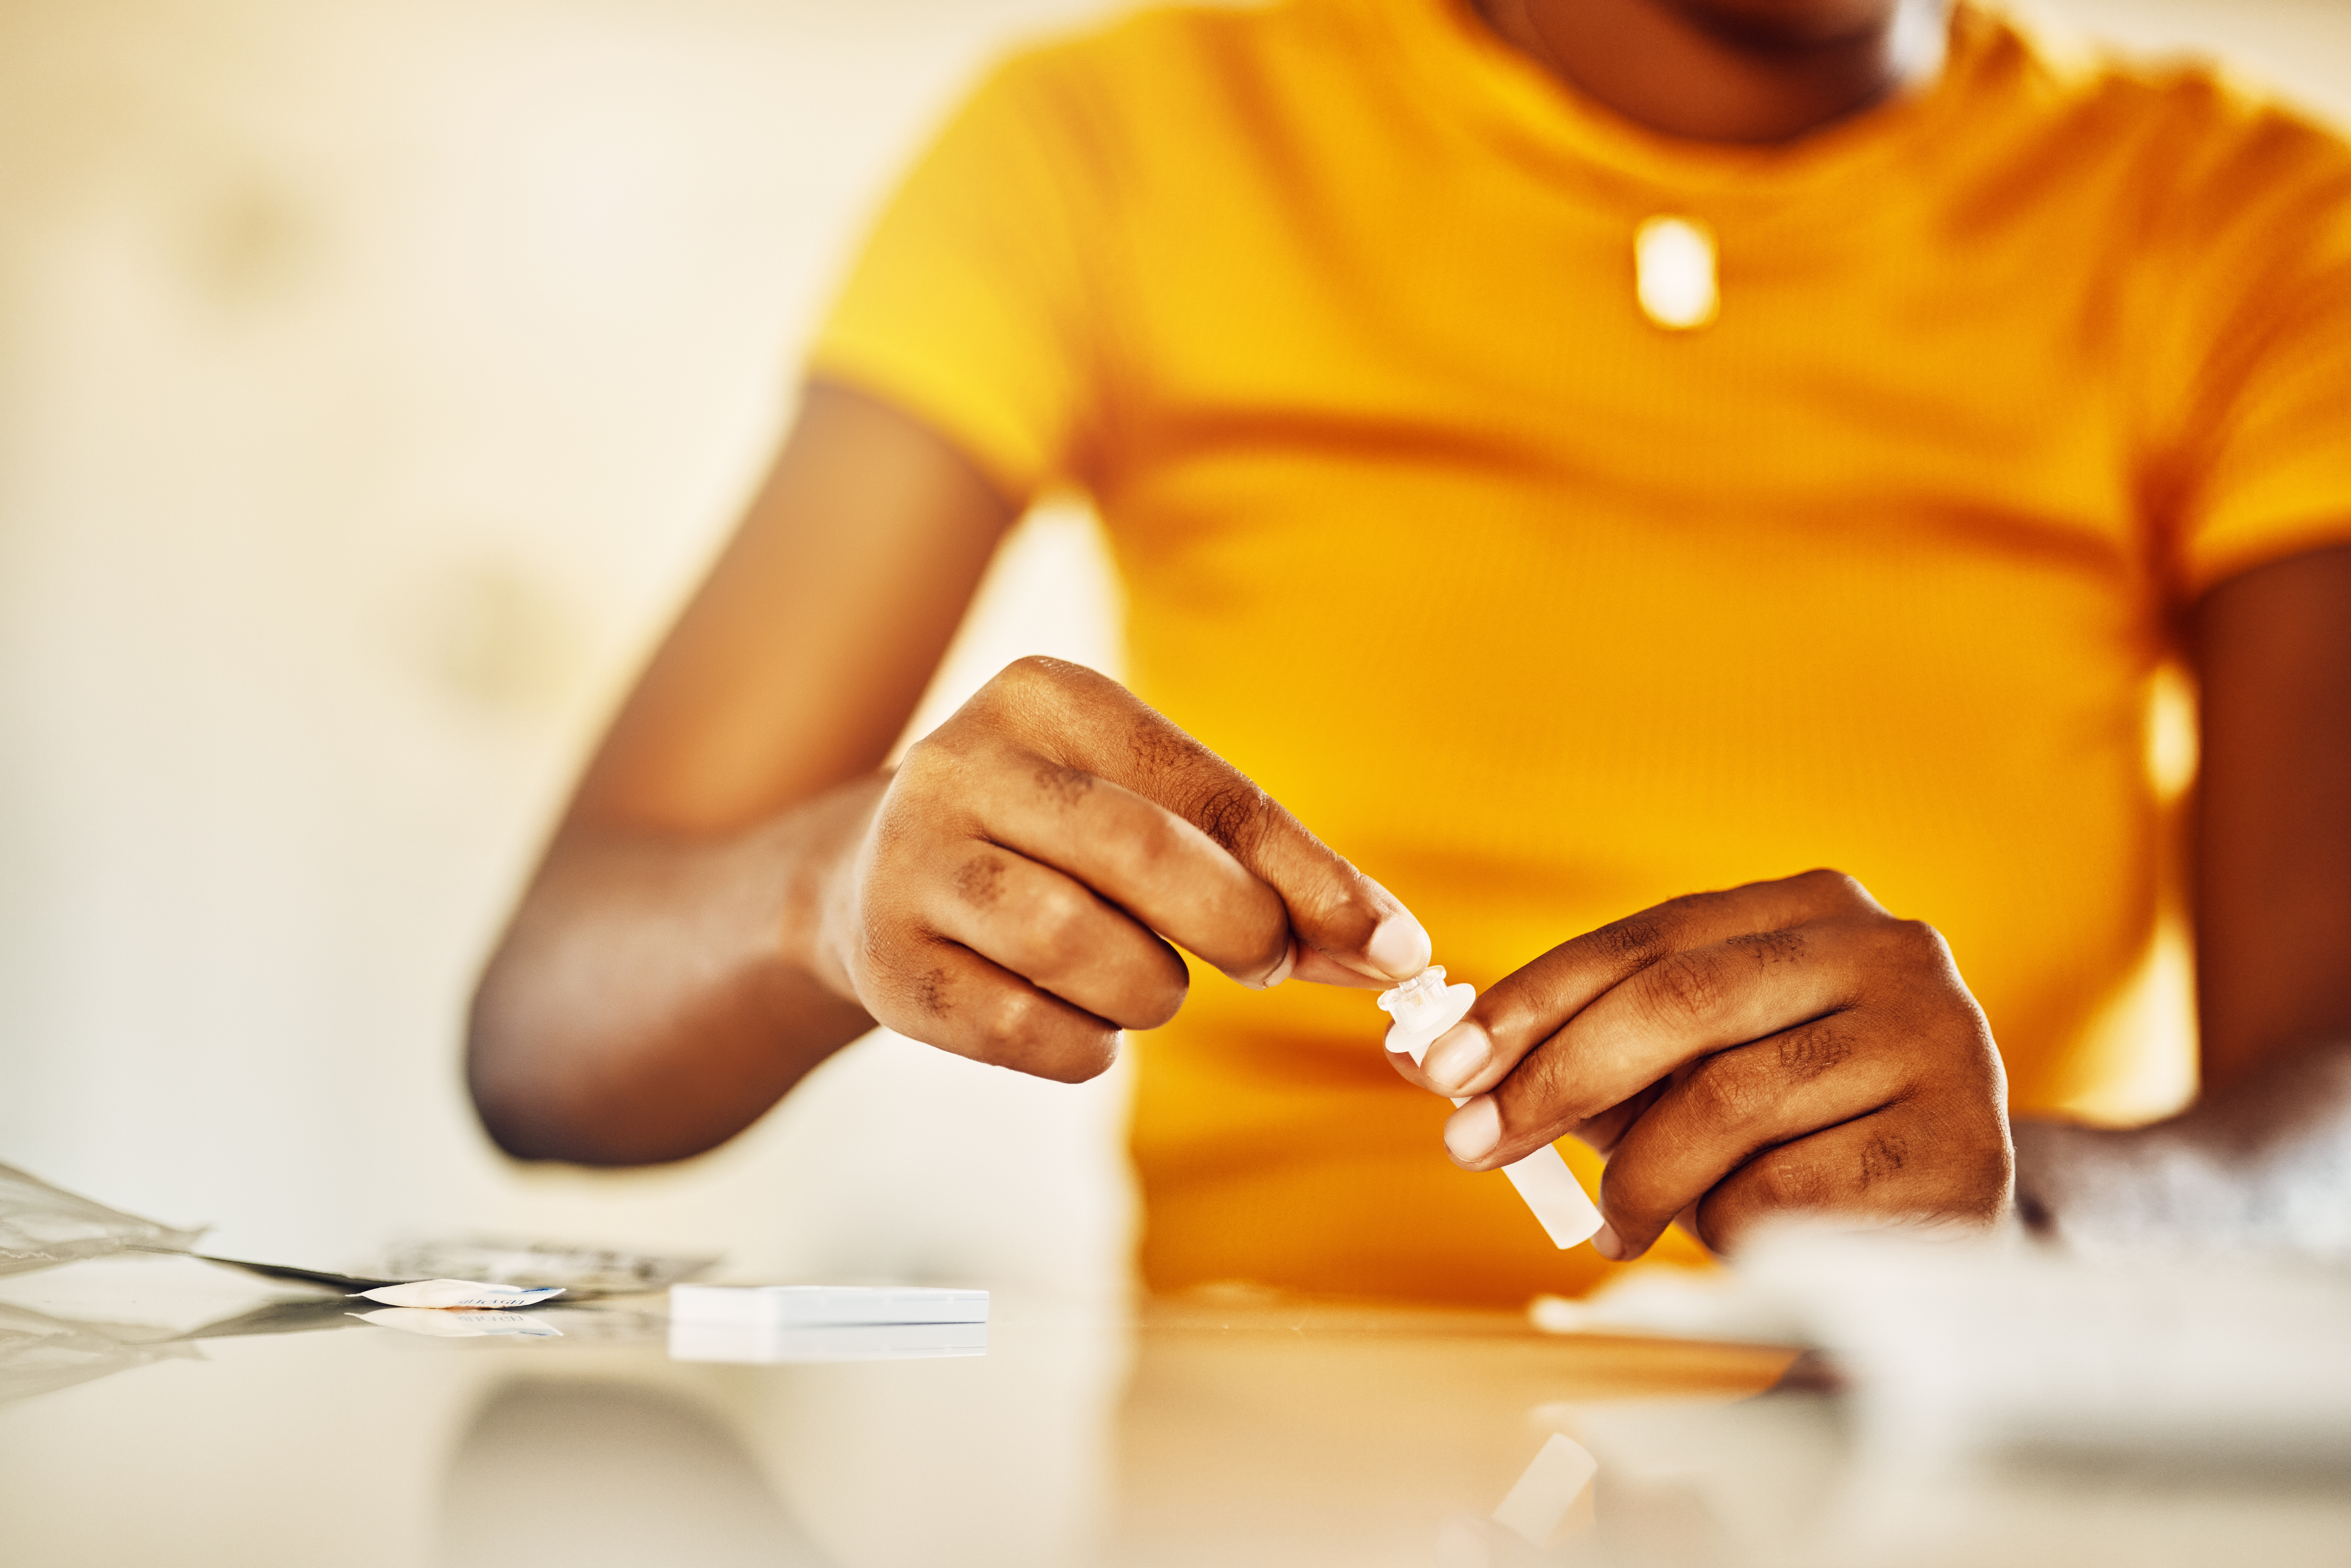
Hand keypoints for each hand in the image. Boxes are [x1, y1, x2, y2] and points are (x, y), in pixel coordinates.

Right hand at [808, 656, 1431, 1079]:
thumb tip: (1392, 951)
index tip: (1396, 948)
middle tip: (1270, 965)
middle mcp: (965, 762)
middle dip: (1241, 927)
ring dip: (1150, 991)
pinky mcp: (892, 967)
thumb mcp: (1146, 811)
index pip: (1211, 789)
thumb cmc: (1051, 844)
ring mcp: (913, 863)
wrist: (865, 881)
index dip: (1314, 878)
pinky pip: (1030, 1032)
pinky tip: (1080, 1020)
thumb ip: (1264, 869)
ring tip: (1143, 980)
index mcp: (1047, 696)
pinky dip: (1086, 1046)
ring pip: (1082, 947)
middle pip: (1145, 855)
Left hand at [1395, 870, 2010, 1257]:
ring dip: (1644, 1175)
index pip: (1645, 941)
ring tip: (1618, 1218)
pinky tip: (1728, 1236)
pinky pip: (1787, 1190)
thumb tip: (1445, 1056)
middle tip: (1471, 1141)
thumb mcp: (1699, 1065)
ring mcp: (1936, 1044)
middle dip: (1555, 1078)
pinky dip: (1729, 1222)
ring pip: (1727, 1102)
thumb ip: (1596, 1050)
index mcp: (1813, 906)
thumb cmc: (1794, 1126)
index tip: (1436, 1062)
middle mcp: (1886, 952)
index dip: (1531, 1001)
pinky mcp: (1956, 1147)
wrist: (1943, 1214)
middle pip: (1680, 1003)